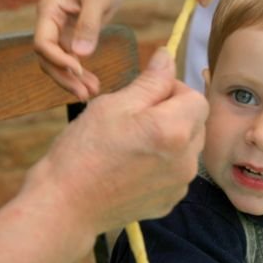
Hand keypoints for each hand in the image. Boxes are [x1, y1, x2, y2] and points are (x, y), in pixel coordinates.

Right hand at [24, 47, 207, 235]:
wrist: (66, 205)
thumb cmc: (84, 152)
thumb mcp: (114, 105)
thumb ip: (150, 82)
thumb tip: (168, 57)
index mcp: (175, 130)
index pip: (196, 98)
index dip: (174, 91)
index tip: (148, 96)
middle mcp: (187, 159)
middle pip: (196, 123)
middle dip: (174, 114)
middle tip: (137, 118)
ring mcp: (180, 184)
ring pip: (187, 148)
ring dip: (170, 138)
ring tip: (134, 143)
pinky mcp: (171, 200)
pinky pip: (177, 171)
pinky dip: (163, 163)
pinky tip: (134, 166)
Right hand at [34, 0, 131, 100]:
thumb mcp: (98, 0)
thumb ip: (89, 26)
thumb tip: (80, 55)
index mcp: (49, 11)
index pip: (43, 43)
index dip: (58, 60)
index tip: (79, 70)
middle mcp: (50, 23)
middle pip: (47, 58)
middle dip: (64, 77)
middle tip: (84, 94)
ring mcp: (60, 32)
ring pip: (58, 63)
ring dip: (72, 80)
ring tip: (91, 93)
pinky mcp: (72, 38)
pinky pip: (71, 60)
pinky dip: (80, 74)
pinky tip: (93, 85)